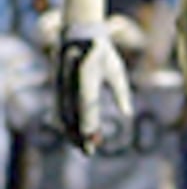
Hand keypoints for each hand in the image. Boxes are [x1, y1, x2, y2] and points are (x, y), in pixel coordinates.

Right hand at [52, 35, 133, 155]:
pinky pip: (59, 111)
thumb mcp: (116, 71)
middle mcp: (70, 82)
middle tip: (89, 151)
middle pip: (72, 114)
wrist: (79, 37)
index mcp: (87, 74)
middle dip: (78, 134)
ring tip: (82, 147)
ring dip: (70, 132)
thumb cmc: (103, 54)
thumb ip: (122, 93)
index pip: (87, 103)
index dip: (88, 122)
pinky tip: (72, 136)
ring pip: (63, 115)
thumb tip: (128, 114)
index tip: (92, 138)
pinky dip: (65, 125)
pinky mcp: (56, 88)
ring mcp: (60, 85)